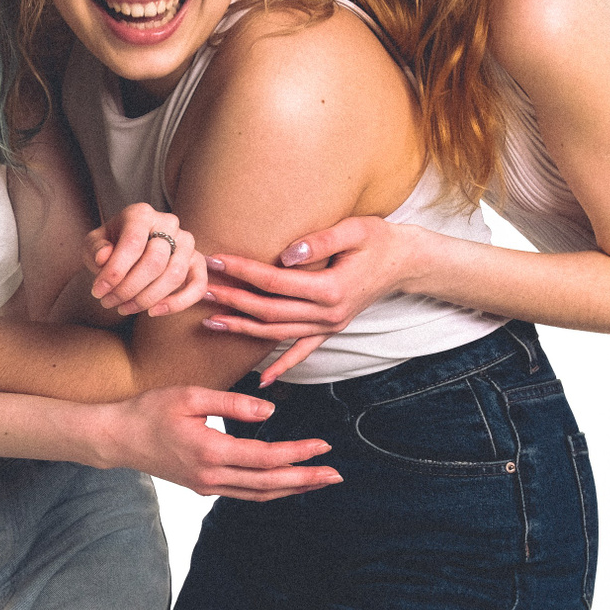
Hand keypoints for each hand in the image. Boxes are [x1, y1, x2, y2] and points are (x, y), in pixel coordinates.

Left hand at [85, 204, 207, 317]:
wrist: (127, 247)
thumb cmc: (110, 245)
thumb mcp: (94, 244)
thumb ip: (96, 248)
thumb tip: (103, 257)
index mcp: (141, 214)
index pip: (133, 243)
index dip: (115, 271)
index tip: (98, 291)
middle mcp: (168, 223)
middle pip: (155, 261)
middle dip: (129, 288)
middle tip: (109, 302)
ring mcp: (186, 242)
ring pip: (174, 275)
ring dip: (147, 299)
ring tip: (124, 308)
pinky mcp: (196, 261)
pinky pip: (197, 286)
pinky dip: (178, 303)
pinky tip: (153, 312)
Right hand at [95, 385, 341, 500]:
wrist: (118, 438)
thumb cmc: (150, 411)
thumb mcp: (190, 396)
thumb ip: (232, 403)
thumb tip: (271, 412)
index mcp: (211, 451)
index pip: (266, 456)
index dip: (298, 452)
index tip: (323, 445)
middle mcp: (211, 475)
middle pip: (269, 483)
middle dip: (306, 478)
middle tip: (336, 473)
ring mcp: (207, 485)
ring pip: (259, 494)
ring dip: (292, 489)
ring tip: (318, 482)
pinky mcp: (202, 486)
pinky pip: (245, 493)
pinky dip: (270, 490)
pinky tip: (285, 484)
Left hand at [201, 217, 419, 380]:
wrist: (407, 262)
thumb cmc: (379, 240)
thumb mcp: (355, 229)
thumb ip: (320, 241)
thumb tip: (286, 254)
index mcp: (330, 288)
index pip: (274, 281)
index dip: (243, 271)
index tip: (217, 260)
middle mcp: (327, 314)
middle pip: (269, 311)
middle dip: (233, 301)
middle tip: (202, 290)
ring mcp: (329, 326)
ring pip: (277, 334)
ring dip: (243, 329)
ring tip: (210, 322)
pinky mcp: (330, 330)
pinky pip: (302, 352)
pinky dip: (282, 367)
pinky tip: (262, 380)